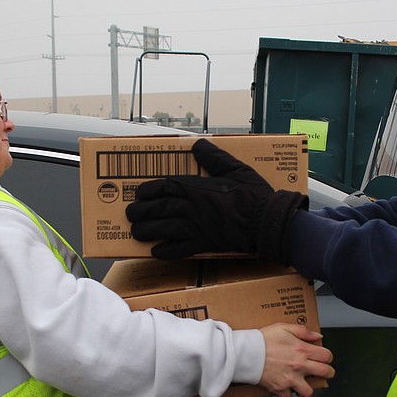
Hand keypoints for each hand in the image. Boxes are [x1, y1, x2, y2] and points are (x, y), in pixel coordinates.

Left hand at [126, 138, 305, 260]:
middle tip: (130, 214)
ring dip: (147, 231)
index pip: (165, 187)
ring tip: (136, 233)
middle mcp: (192, 208)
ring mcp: (196, 228)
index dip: (148, 191)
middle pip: (159, 209)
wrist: (266, 222)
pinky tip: (156, 251)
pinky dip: (166, 251)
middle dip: (141, 212)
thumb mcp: (236, 169)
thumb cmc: (254, 195)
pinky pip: (180, 250)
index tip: (138, 193)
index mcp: (197, 188)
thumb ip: (214, 157)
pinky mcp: (204, 244)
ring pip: (164, 230)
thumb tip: (198, 145)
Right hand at [258, 323, 333, 396]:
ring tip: (303, 385)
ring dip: (306, 389)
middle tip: (324, 372)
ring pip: (308, 391)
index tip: (324, 358)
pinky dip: (286, 395)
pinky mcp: (279, 388)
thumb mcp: (284, 327)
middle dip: (327, 373)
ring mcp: (290, 379)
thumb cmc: (262, 339)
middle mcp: (299, 366)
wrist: (246, 352)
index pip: (326, 356)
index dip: (327, 357)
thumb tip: (317, 336)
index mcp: (302, 350)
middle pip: (325, 373)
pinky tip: (285, 388)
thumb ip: (303, 331)